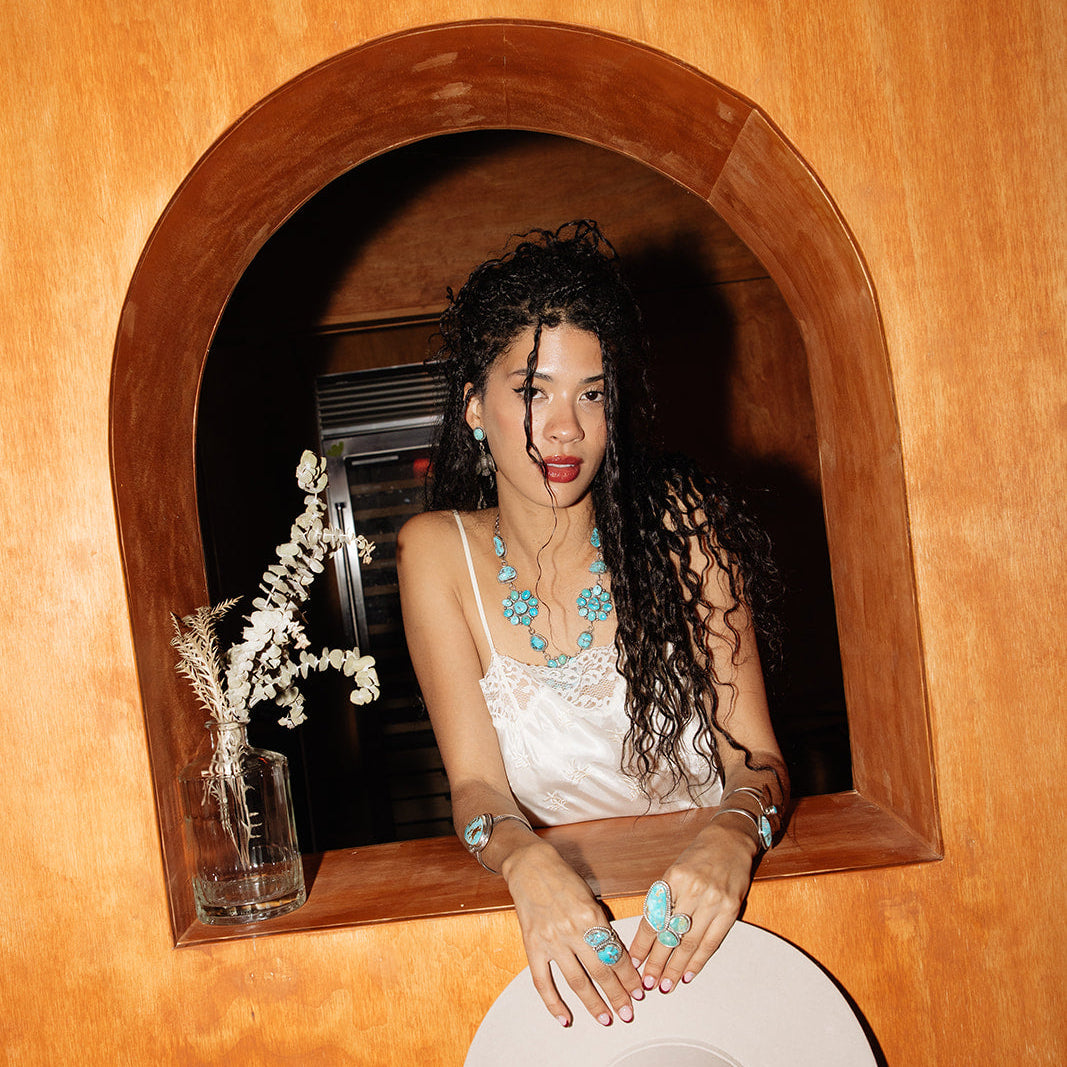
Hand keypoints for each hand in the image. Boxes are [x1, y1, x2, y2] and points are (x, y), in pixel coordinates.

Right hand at [504, 838, 645, 1026]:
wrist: (530, 865)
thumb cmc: (562, 877)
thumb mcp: (589, 897)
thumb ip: (601, 925)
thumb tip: (616, 955)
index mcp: (591, 916)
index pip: (616, 954)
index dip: (629, 976)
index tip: (639, 990)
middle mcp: (572, 930)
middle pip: (601, 972)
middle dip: (618, 996)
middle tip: (628, 1012)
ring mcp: (551, 940)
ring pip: (577, 982)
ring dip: (593, 1004)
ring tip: (606, 1018)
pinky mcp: (532, 946)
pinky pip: (543, 982)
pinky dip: (554, 1003)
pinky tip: (565, 1017)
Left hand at [628, 819, 758, 992]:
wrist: (730, 841)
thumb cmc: (698, 856)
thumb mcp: (673, 872)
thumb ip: (662, 900)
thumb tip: (649, 934)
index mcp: (673, 879)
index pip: (653, 918)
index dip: (642, 944)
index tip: (634, 962)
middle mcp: (693, 890)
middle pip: (671, 935)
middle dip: (657, 963)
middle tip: (647, 983)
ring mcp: (714, 900)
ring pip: (691, 943)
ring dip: (677, 968)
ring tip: (665, 985)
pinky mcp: (731, 909)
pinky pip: (712, 942)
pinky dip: (699, 961)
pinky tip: (688, 974)